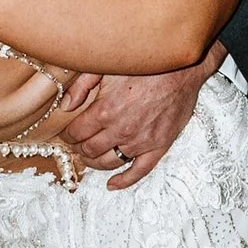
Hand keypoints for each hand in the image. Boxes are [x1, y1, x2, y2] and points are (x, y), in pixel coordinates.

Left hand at [59, 50, 222, 191]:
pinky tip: (113, 184)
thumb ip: (82, 85)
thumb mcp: (107, 66)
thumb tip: (65, 105)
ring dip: (95, 163)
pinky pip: (139, 171)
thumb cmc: (146, 64)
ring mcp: (141, 141)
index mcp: (105, 111)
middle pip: (90, 149)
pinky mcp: (159, 145)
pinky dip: (124, 180)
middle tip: (78, 145)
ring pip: (109, 162)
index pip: (77, 132)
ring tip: (90, 158)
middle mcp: (121, 130)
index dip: (68, 135)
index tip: (67, 134)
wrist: (182, 66)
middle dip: (79, 149)